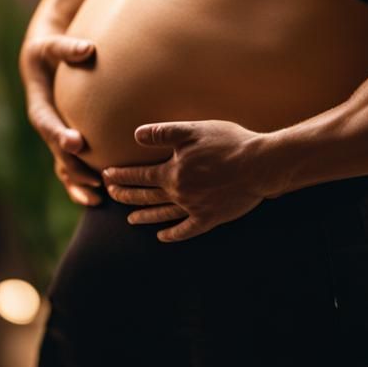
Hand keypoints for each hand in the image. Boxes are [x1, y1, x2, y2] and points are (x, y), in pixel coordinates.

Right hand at [19, 30, 103, 205]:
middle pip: (56, 151)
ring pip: (63, 166)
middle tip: (95, 177)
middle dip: (74, 166)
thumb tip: (87, 48)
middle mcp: (46, 125)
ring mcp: (55, 136)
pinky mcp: (67, 140)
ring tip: (97, 198)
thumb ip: (66, 47)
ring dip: (78, 183)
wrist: (43, 60)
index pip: (47, 122)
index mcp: (39, 104)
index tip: (76, 142)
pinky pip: (72, 166)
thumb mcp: (50, 45)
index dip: (59, 134)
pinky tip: (99, 198)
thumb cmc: (48, 50)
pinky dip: (82, 182)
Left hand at [102, 120, 268, 241]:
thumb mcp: (193, 130)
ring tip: (130, 219)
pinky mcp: (211, 218)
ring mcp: (194, 208)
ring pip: (162, 214)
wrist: (259, 165)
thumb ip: (164, 132)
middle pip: (146, 196)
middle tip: (111, 194)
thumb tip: (136, 134)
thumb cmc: (228, 143)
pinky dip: (173, 234)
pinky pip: (186, 230)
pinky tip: (162, 236)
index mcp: (173, 172)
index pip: (139, 175)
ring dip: (144, 216)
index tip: (107, 176)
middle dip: (126, 195)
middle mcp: (179, 193)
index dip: (121, 175)